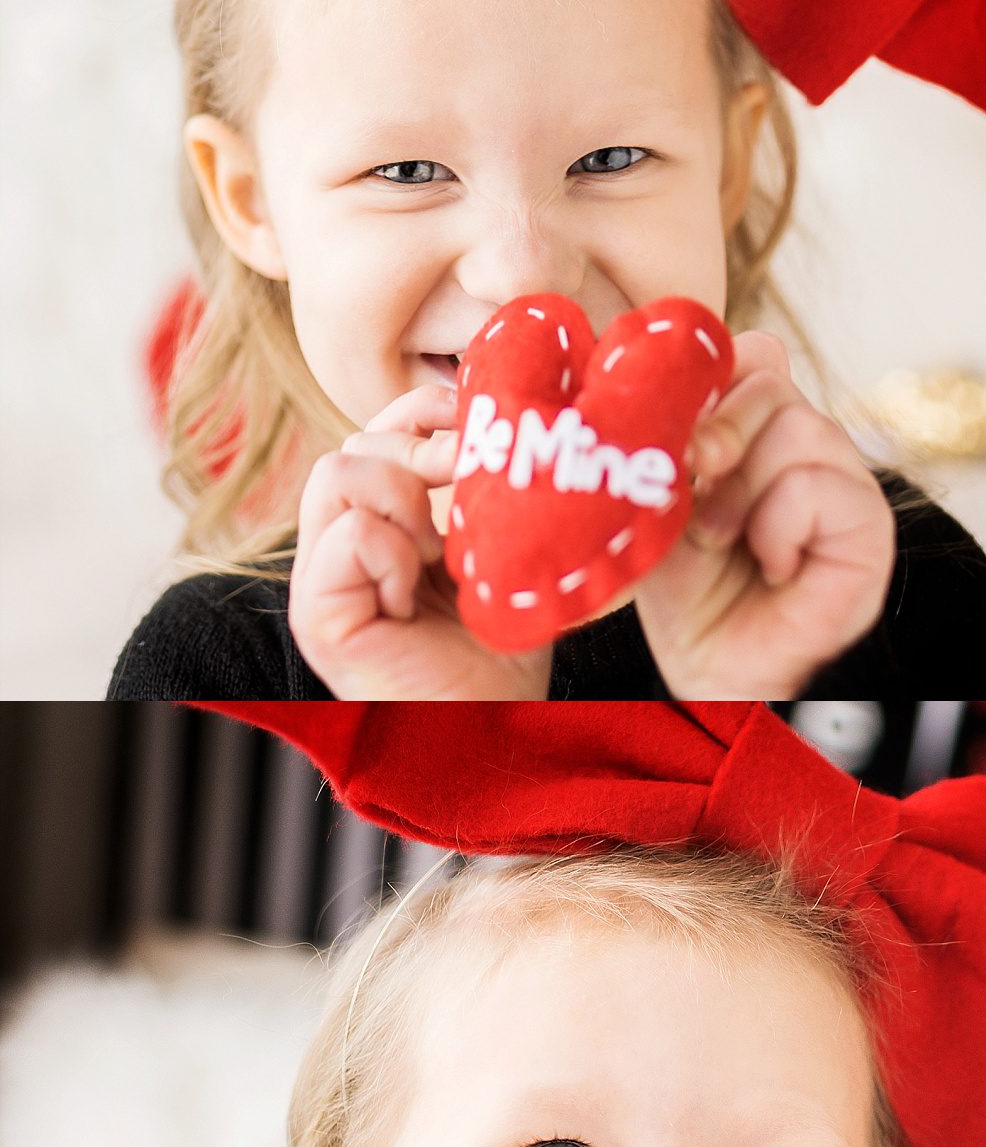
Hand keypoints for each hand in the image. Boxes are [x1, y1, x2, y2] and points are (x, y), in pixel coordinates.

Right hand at [287, 386, 549, 698]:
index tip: (473, 425)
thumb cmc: (506, 652)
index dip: (421, 411)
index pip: (377, 429)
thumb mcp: (498, 551)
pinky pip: (350, 533)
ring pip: (338, 472)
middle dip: (421, 455)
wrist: (500, 734)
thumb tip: (496, 415)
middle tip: (465, 505)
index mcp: (383, 526)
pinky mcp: (318, 614)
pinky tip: (414, 601)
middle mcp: (341, 547)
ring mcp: (322, 581)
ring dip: (404, 504)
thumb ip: (480, 492)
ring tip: (435, 561)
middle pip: (354, 444)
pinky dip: (394, 554)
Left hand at [632, 334, 896, 698]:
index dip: (711, 381)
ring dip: (742, 493)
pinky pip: (814, 485)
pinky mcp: (869, 523)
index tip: (677, 436)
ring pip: (797, 426)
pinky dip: (777, 528)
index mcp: (759, 426)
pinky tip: (774, 566)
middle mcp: (807, 441)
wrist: (714, 668)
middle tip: (695, 477)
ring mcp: (844, 478)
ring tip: (728, 542)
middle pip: (770, 378)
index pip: (752, 354)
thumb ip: (670, 438)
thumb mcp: (661, 497)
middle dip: (719, 428)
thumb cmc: (687, 588)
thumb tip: (671, 386)